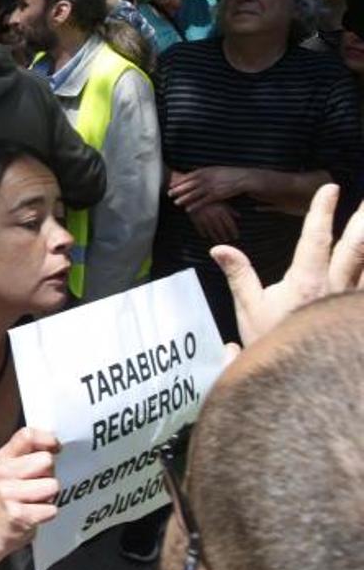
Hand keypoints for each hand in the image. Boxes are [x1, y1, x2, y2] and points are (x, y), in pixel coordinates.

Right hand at [0, 427, 60, 554]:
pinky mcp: (17, 514)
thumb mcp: (17, 466)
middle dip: (49, 473)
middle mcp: (2, 472)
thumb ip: (33, 450)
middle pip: (46, 460)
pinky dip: (48, 512)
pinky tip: (36, 513)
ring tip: (38, 499)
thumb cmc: (16, 492)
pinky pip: (51, 509)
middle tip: (39, 483)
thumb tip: (55, 444)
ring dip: (50, 495)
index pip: (28, 435)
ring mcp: (7, 493)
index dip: (48, 440)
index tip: (54, 449)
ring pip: (52, 485)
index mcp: (4, 456)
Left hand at [168, 166, 249, 211]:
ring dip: (184, 198)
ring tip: (175, 202)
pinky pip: (204, 201)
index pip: (189, 176)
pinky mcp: (218, 195)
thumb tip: (193, 171)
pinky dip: (195, 205)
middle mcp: (208, 178)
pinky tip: (188, 209)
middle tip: (168, 193)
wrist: (244, 178)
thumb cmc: (229, 174)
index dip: (179, 181)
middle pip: (189, 184)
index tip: (171, 184)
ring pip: (194, 193)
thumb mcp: (216, 169)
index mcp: (207, 170)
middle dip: (178, 189)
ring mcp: (212, 186)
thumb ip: (204, 171)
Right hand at [188, 201, 238, 243]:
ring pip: (211, 231)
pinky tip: (205, 236)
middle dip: (225, 236)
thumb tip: (239, 216)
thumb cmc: (211, 199)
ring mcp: (205, 218)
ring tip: (218, 241)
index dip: (234, 231)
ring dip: (215, 237)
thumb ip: (231, 210)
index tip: (236, 237)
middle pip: (221, 229)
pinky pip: (200, 229)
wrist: (194, 195)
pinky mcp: (196, 219)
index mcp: (222, 211)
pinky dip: (203, 233)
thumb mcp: (222, 203)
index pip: (230, 224)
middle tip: (227, 241)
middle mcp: (214, 216)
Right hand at [211, 184, 363, 345]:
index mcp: (307, 283)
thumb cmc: (274, 344)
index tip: (329, 187)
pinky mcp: (355, 312)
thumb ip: (239, 275)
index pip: (316, 239)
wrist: (303, 382)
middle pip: (357, 246)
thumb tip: (220, 248)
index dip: (322, 211)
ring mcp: (351, 298)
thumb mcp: (250, 310)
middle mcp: (337, 287)